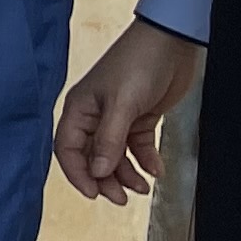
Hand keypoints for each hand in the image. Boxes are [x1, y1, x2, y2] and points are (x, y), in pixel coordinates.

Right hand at [55, 21, 204, 203]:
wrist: (172, 42)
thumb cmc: (138, 63)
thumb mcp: (122, 104)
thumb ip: (109, 140)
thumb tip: (98, 172)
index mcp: (79, 110)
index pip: (68, 150)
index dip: (78, 174)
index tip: (94, 193)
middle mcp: (95, 116)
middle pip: (93, 157)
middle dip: (105, 179)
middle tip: (121, 198)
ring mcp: (117, 118)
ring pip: (115, 156)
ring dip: (127, 174)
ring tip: (142, 188)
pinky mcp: (139, 117)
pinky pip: (137, 146)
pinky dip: (145, 160)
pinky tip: (155, 170)